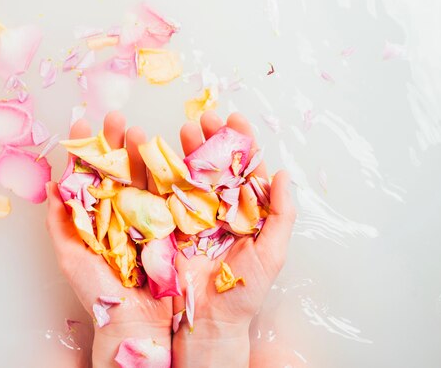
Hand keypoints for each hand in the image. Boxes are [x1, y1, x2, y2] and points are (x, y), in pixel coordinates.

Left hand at [45, 112, 172, 366]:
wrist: (137, 325)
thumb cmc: (100, 297)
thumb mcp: (72, 259)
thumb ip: (60, 224)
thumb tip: (50, 186)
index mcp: (96, 217)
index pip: (89, 175)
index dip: (86, 149)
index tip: (83, 124)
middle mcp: (122, 212)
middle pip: (118, 169)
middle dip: (115, 142)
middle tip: (115, 117)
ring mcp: (148, 217)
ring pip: (144, 177)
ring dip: (141, 152)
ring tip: (137, 131)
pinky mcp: (173, 227)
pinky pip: (170, 197)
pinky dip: (170, 175)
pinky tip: (166, 155)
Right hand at [172, 111, 295, 367]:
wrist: (208, 322)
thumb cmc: (243, 292)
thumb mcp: (272, 253)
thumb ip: (282, 214)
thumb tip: (284, 174)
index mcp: (243, 210)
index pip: (243, 168)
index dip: (240, 142)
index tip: (236, 118)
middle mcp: (216, 207)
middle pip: (213, 164)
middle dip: (209, 138)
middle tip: (203, 118)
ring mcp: (190, 214)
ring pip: (188, 173)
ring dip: (184, 149)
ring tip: (181, 128)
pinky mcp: (166, 225)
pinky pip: (162, 194)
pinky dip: (158, 173)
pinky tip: (156, 153)